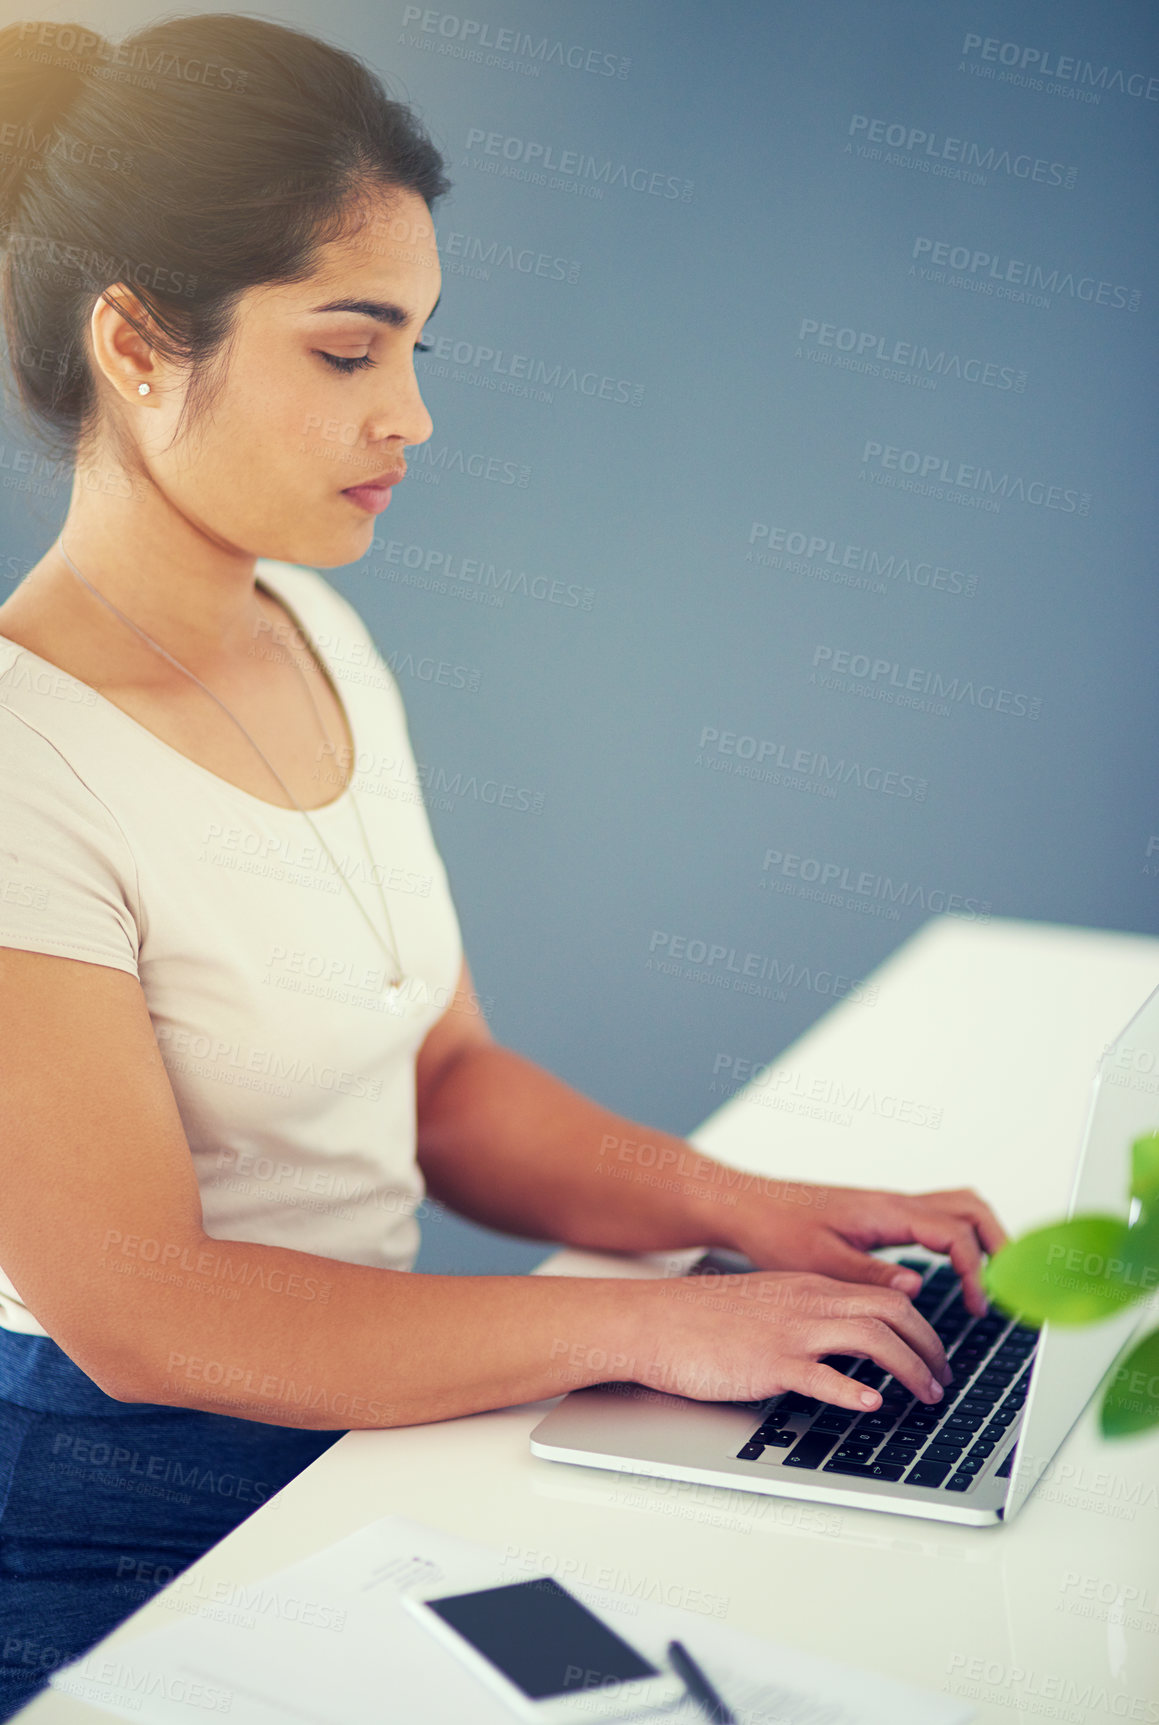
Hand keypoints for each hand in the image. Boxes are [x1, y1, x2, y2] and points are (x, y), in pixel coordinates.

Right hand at [634, 1270, 952, 1409]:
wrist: (654, 1320)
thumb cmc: (702, 1318)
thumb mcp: (768, 1305)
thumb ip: (807, 1316)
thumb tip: (844, 1345)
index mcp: (810, 1288)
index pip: (887, 1296)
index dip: (922, 1328)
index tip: (934, 1355)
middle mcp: (808, 1303)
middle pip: (893, 1311)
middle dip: (930, 1347)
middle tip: (943, 1379)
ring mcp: (790, 1332)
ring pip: (871, 1337)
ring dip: (910, 1367)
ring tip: (926, 1396)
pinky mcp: (768, 1362)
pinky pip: (820, 1374)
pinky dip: (852, 1390)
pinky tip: (871, 1404)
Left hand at [721, 1182, 1008, 1315]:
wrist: (751, 1206)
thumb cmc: (778, 1229)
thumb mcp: (819, 1262)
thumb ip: (868, 1276)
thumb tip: (915, 1289)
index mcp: (885, 1212)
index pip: (954, 1233)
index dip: (976, 1270)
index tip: (977, 1306)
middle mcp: (894, 1203)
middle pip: (970, 1209)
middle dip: (999, 1244)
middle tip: (1005, 1288)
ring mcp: (892, 1206)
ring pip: (958, 1208)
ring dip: (983, 1238)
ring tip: (990, 1281)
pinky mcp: (884, 1216)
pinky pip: (938, 1218)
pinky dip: (959, 1238)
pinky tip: (953, 1271)